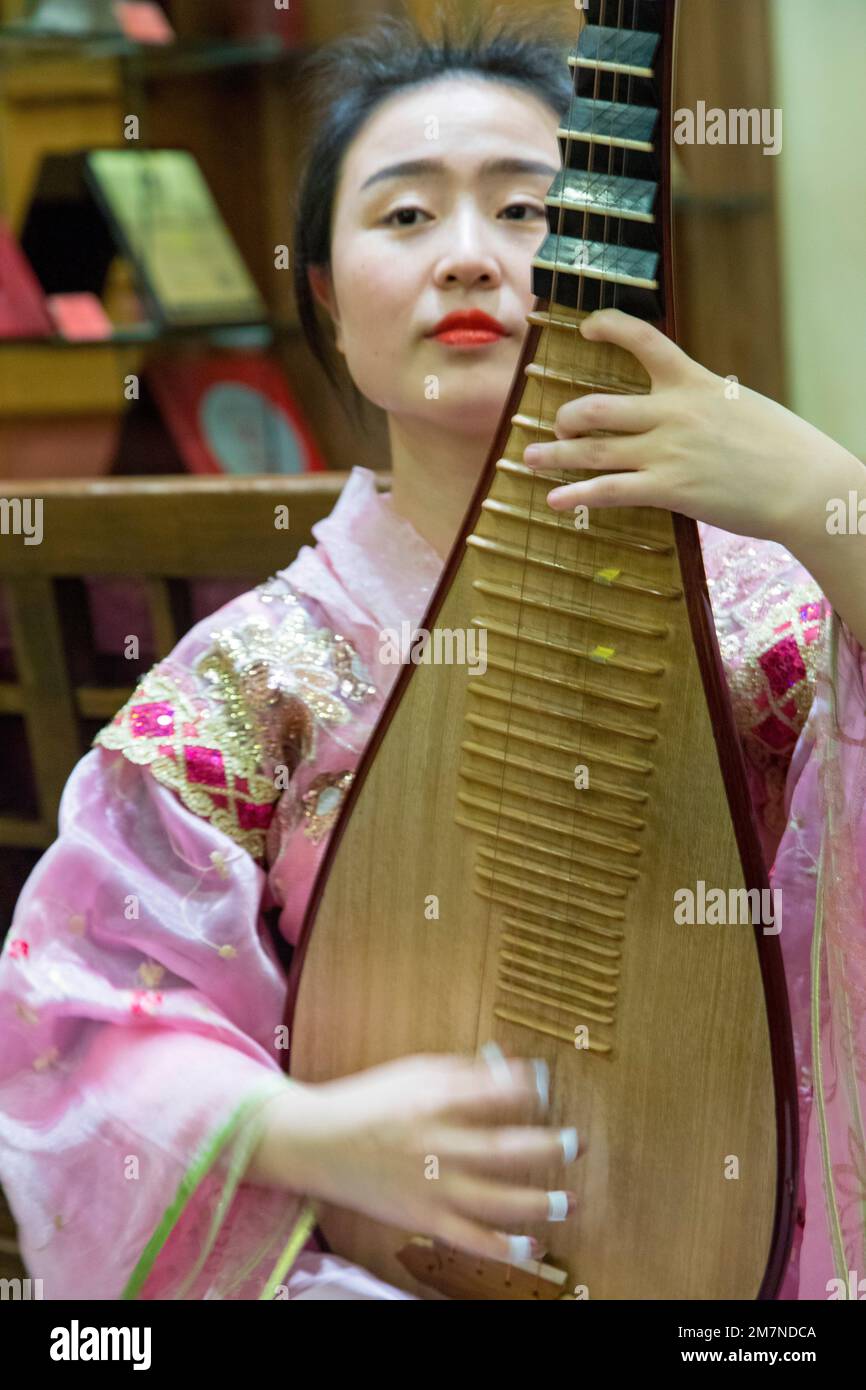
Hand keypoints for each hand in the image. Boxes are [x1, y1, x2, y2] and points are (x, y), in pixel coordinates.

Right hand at [250, 1048, 579, 1263]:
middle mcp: (435, 1144)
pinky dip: (504, 1246)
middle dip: (546, 1147)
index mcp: (433, 1100)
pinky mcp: (423, 1218)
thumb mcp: (414, 1071)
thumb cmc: (369, 1101)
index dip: (528, 1088)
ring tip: (571, 1202)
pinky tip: (533, 1245)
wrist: (317, 1142)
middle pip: (503, 1149)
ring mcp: (430, 1186)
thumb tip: (511, 1068)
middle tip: (576, 1143)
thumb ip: (463, 1071)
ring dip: (538, 1203)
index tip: (550, 1086)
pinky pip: (470, 1238)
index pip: (494, 1093)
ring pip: (495, 1200)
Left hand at [522, 307, 852, 549]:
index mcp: (695, 383)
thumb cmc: (782, 449)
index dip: (610, 327)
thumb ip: (706, 405)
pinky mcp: (669, 489)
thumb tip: (688, 411)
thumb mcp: (743, 407)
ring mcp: (668, 451)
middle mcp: (673, 412)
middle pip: (599, 406)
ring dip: (557, 455)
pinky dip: (577, 495)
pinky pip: (610, 491)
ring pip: (595, 449)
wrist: (804, 485)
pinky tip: (554, 500)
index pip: (646, 340)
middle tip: (558, 426)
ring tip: (531, 458)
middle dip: (569, 417)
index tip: (586, 327)